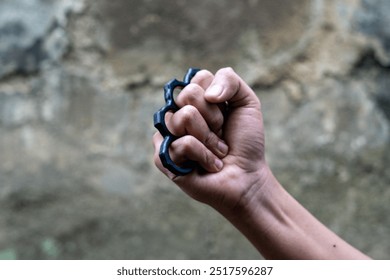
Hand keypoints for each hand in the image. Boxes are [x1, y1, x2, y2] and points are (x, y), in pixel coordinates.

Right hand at [153, 67, 268, 213]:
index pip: (198, 78)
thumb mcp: (247, 103)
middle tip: (221, 134)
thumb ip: (229, 80)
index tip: (227, 114)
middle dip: (215, 117)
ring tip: (216, 151)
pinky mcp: (163, 157)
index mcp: (195, 100)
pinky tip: (209, 165)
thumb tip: (207, 93)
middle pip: (188, 94)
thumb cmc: (245, 142)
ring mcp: (168, 134)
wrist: (248, 176)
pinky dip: (205, 156)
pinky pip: (183, 143)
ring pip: (184, 116)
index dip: (219, 97)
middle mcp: (178, 114)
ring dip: (210, 138)